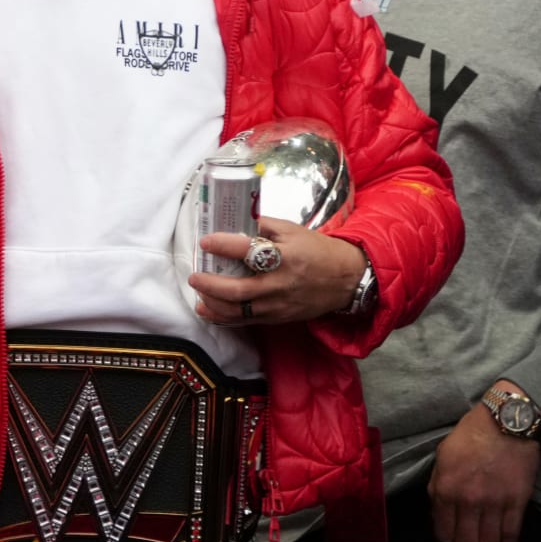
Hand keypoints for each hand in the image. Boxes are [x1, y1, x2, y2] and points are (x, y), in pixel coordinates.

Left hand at [190, 218, 366, 325]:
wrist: (346, 279)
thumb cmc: (317, 250)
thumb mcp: (292, 230)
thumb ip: (262, 225)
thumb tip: (232, 220)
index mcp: (284, 257)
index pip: (248, 251)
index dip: (223, 245)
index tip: (205, 241)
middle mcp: (280, 283)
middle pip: (238, 289)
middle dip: (210, 285)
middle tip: (194, 276)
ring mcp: (278, 304)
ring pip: (239, 311)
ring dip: (213, 305)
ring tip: (198, 296)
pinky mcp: (278, 318)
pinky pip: (247, 321)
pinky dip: (225, 318)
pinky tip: (210, 311)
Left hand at [428, 388, 540, 541]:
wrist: (505, 424)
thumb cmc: (470, 437)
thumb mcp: (442, 457)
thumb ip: (438, 485)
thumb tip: (438, 512)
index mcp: (444, 489)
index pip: (442, 530)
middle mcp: (467, 501)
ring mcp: (493, 504)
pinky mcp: (517, 504)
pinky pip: (511, 535)